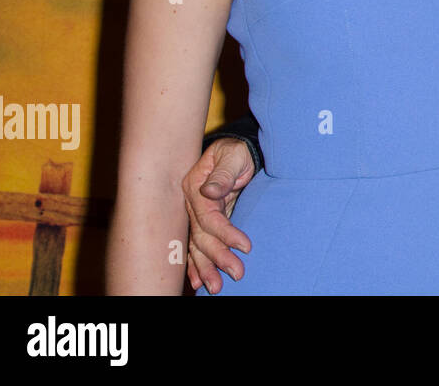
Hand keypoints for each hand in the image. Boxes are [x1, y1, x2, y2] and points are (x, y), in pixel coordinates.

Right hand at [181, 138, 255, 292]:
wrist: (237, 150)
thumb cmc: (237, 151)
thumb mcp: (233, 156)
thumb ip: (223, 174)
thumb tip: (210, 191)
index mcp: (195, 188)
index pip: (209, 218)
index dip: (226, 234)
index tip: (246, 246)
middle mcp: (192, 204)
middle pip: (201, 237)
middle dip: (217, 257)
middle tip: (237, 273)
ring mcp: (197, 214)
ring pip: (197, 246)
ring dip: (206, 267)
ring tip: (215, 287)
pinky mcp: (205, 222)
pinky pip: (198, 245)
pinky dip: (197, 264)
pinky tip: (199, 281)